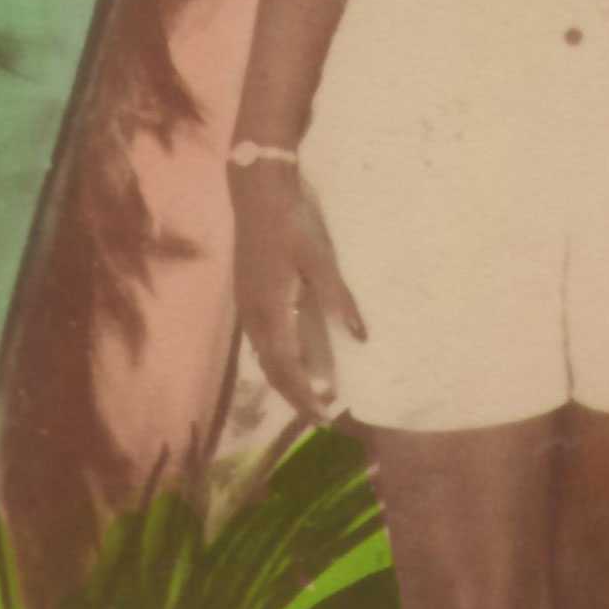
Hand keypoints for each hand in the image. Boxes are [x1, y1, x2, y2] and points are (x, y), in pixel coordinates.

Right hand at [230, 158, 365, 420]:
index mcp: (271, 311)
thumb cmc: (290, 223)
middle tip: (323, 417)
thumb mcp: (320, 259)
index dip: (306, 396)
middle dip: (296, 396)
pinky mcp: (247, 295)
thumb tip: (361, 339)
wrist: (255, 191)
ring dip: (286, 380)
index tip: (327, 416)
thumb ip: (339, 300)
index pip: (288, 369)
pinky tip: (292, 359)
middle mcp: (254, 317)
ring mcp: (246, 307)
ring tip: (311, 395)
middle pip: (273, 370)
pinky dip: (277, 359)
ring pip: (264, 357)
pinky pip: (261, 341)